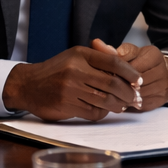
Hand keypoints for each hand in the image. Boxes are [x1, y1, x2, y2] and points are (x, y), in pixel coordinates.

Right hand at [2, 45, 144, 120]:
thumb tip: (127, 69)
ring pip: (104, 99)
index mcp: (80, 54)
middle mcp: (76, 70)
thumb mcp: (75, 57)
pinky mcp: (66, 105)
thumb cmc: (56, 71)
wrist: (28, 85)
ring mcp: (70, 88)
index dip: (130, 72)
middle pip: (112, 83)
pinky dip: (103, 112)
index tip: (139, 81)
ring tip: (123, 105)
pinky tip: (105, 110)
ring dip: (118, 105)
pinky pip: (92, 112)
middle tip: (135, 97)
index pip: (113, 62)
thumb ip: (98, 58)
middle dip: (128, 92)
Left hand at [95, 39, 167, 110]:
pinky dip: (125, 102)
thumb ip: (114, 50)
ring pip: (134, 95)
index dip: (115, 70)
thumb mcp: (132, 51)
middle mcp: (160, 73)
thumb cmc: (144, 62)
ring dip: (119, 94)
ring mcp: (159, 89)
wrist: (167, 77)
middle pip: (133, 82)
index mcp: (154, 56)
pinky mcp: (155, 102)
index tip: (103, 71)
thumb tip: (96, 44)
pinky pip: (136, 104)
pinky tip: (116, 99)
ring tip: (107, 91)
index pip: (130, 66)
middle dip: (117, 83)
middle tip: (102, 83)